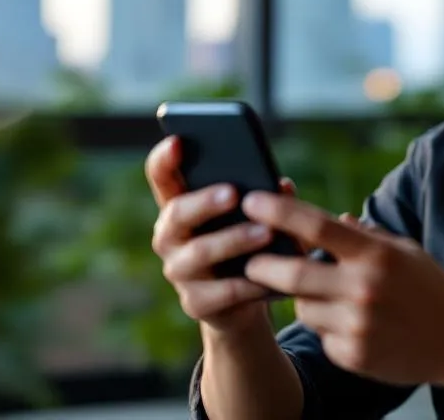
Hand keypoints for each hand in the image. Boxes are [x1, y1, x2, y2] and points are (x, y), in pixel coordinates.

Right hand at [144, 135, 296, 335]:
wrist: (243, 300)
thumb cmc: (246, 243)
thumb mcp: (252, 216)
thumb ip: (262, 197)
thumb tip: (283, 185)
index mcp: (179, 206)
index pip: (161, 177)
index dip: (164, 159)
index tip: (177, 140)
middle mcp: (169, 236)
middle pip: (176, 213)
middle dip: (205, 202)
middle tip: (233, 192)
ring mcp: (179, 272)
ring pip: (200, 252)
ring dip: (234, 240)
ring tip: (266, 233)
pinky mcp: (196, 303)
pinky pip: (222, 292)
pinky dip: (249, 282)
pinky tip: (271, 275)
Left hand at [241, 192, 443, 388]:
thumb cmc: (430, 289)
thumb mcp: (402, 250)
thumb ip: (363, 236)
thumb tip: (331, 217)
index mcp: (375, 255)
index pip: (317, 226)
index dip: (279, 212)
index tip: (252, 201)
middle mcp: (363, 289)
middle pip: (292, 273)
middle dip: (262, 264)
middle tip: (250, 259)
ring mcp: (357, 326)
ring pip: (302, 307)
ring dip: (302, 298)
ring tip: (327, 296)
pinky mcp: (353, 356)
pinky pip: (320, 334)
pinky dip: (326, 326)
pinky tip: (351, 325)